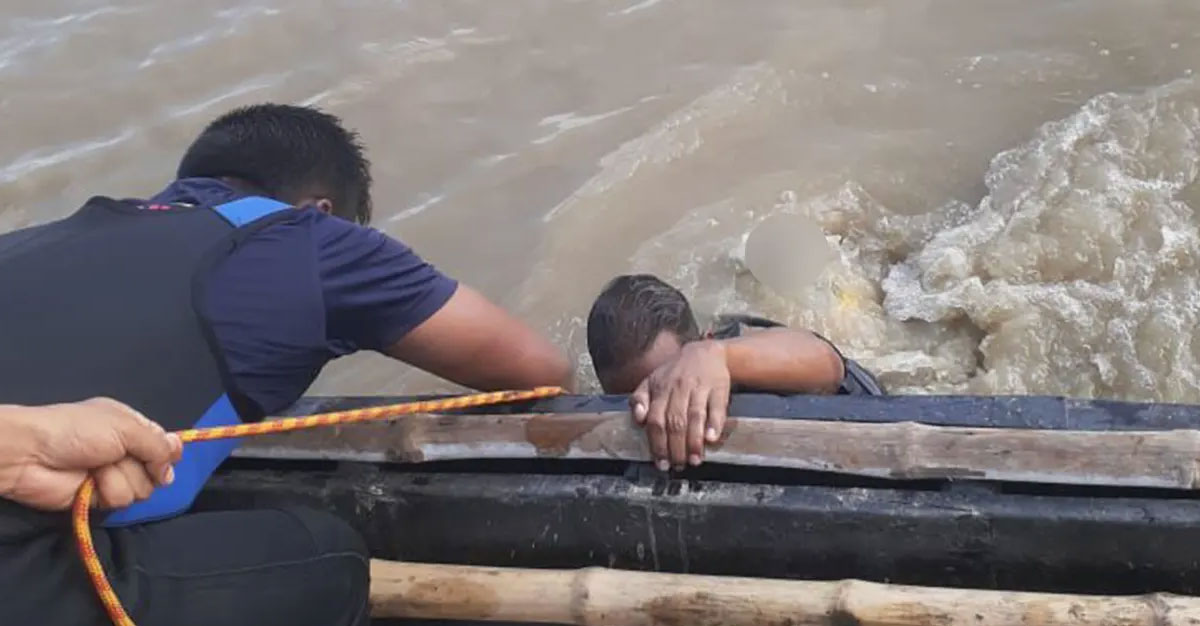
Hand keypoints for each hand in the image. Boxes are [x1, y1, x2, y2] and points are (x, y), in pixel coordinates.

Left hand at [0, 398, 182, 510]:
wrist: (32, 455)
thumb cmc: (78, 430)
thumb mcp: (124, 426)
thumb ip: (157, 444)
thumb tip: (178, 460)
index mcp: (130, 427)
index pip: (163, 443)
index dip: (166, 452)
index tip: (165, 455)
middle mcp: (124, 451)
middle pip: (157, 470)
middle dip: (144, 467)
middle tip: (122, 457)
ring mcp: (112, 476)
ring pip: (142, 488)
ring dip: (122, 478)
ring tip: (99, 468)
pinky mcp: (98, 499)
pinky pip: (121, 501)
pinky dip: (108, 491)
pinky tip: (91, 482)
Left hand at [630, 341, 730, 470]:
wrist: (705, 351)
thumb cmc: (675, 373)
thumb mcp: (652, 381)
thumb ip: (640, 399)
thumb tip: (638, 419)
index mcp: (660, 389)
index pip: (655, 420)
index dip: (657, 443)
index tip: (660, 462)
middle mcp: (678, 388)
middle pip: (674, 422)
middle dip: (675, 448)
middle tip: (678, 466)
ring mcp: (699, 388)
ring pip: (694, 417)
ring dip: (694, 441)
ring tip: (694, 461)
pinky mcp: (718, 388)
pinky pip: (716, 408)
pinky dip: (714, 424)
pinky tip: (711, 439)